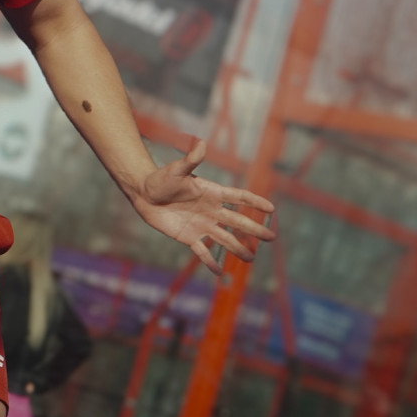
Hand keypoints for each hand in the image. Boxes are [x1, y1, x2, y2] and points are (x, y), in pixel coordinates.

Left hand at [125, 138, 275, 274]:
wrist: (144, 194)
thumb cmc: (161, 178)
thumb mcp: (176, 169)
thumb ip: (191, 160)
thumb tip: (201, 144)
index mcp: (212, 193)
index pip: (239, 197)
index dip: (255, 202)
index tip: (271, 209)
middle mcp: (211, 211)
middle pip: (237, 221)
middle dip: (254, 230)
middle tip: (271, 238)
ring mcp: (202, 225)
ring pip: (224, 239)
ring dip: (238, 249)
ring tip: (251, 259)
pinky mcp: (189, 237)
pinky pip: (202, 252)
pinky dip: (210, 261)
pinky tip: (219, 272)